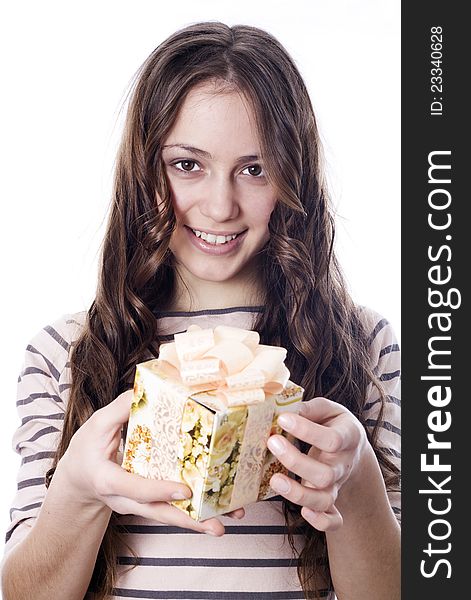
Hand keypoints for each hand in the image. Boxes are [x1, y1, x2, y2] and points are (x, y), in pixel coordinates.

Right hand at [57, 390, 242, 535]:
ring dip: (198, 522)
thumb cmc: (88, 449)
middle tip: (216, 527)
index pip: (135, 489)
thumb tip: (142, 390)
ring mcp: (138, 506)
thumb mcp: (96, 425)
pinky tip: (219, 512)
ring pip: (169, 517)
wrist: (79, 478)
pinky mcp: (149, 504)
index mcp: (109, 481)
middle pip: (158, 513)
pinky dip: (196, 514)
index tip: (184, 490)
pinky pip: (173, 510)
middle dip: (188, 520)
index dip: (159, 491)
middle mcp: (125, 500)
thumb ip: (119, 409)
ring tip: (223, 526)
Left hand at [267, 397, 367, 531]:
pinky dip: (321, 522)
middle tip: (272, 442)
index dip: (307, 431)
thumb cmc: (333, 425)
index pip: (332, 439)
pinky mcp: (332, 501)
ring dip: (298, 494)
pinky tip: (304, 513)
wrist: (351, 448)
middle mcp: (343, 465)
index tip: (282, 419)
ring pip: (324, 499)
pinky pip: (332, 521)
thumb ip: (311, 408)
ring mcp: (337, 485)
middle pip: (325, 474)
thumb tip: (288, 409)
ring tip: (274, 479)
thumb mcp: (328, 410)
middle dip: (295, 462)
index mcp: (348, 437)